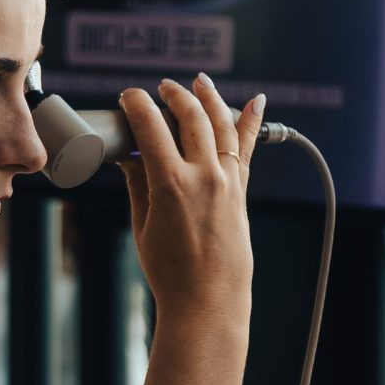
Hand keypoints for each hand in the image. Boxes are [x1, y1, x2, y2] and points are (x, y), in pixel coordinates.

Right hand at [119, 74, 261, 325]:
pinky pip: (247, 150)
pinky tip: (255, 101)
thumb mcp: (142, 225)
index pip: (150, 127)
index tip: (129, 97)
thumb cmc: (169, 271)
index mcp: (170, 184)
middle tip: (161, 89)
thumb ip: (137, 185)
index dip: (137, 104)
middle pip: (191, 117)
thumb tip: (129, 158)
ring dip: (210, 98)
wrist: (207, 301)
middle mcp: (204, 177)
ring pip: (222, 125)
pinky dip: (251, 123)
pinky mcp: (241, 193)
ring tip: (199, 83)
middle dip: (174, 95)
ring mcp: (227, 183)